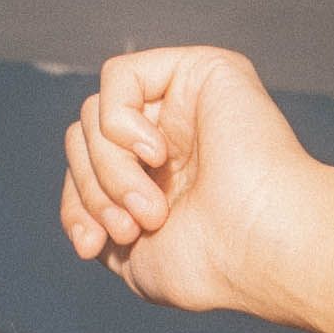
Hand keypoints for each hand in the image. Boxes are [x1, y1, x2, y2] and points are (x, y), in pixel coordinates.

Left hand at [60, 46, 326, 318]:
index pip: (85, 172)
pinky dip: (120, 122)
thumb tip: (76, 201)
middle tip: (132, 228)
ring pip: (96, 114)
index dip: (77, 207)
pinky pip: (119, 77)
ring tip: (151, 208)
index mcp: (159, 178)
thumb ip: (96, 215)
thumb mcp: (128, 254)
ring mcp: (185, 102)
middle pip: (84, 139)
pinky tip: (157, 153)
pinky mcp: (200, 70)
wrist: (257, 247)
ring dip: (110, 169)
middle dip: (94, 190)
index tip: (93, 246)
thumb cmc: (208, 262)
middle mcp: (172, 135)